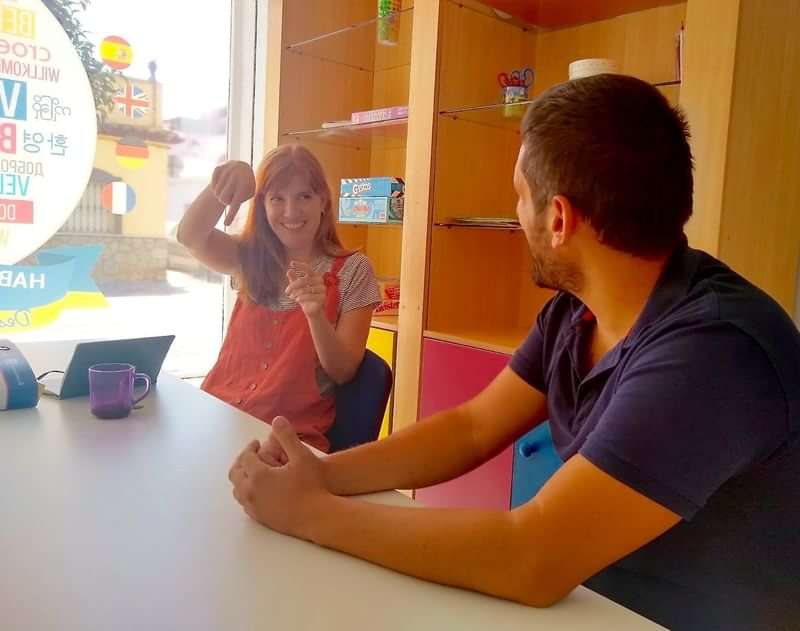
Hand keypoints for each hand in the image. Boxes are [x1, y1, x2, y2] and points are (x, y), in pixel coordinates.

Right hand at [210, 160, 256, 225]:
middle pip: (223, 199)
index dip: (231, 215)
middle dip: (223, 201)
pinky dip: (215, 185)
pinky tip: (221, 181)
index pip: (236, 204)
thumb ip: (239, 203)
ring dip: (219, 193)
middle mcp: (237, 178)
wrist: (242, 166)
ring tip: (226, 188)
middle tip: (226, 198)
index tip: (226, 224)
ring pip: (216, 191)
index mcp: (246, 187)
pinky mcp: (219, 167)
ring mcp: (227, 171)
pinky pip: (213, 183)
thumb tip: (227, 214)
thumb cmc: (246, 185)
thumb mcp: (248, 194)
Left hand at [229, 417, 328, 536]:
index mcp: (258, 476)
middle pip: (236, 474)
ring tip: (253, 471)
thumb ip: (287, 436)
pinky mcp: (261, 519)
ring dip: (242, 478)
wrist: (318, 517)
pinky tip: (259, 489)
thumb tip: (277, 420)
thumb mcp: (302, 456)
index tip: (256, 443)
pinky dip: (247, 493)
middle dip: (241, 462)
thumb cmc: (312, 486)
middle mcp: (251, 493)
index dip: (249, 448)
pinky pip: (245, 504)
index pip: (245, 457)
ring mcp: (255, 508)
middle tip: (251, 455)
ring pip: (238, 491)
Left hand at [285, 260, 325, 317]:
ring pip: (307, 289)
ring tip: (291, 297)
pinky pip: (310, 296)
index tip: (291, 263)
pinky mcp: (323, 298)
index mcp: (315, 276)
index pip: (308, 268)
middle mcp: (320, 281)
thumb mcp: (297, 288)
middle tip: (286, 291)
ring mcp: (323, 289)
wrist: (312, 310)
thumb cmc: (305, 297)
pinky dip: (301, 298)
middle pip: (304, 280)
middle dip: (293, 286)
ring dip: (296, 293)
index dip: (300, 265)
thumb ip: (294, 279)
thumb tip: (289, 271)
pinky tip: (297, 300)